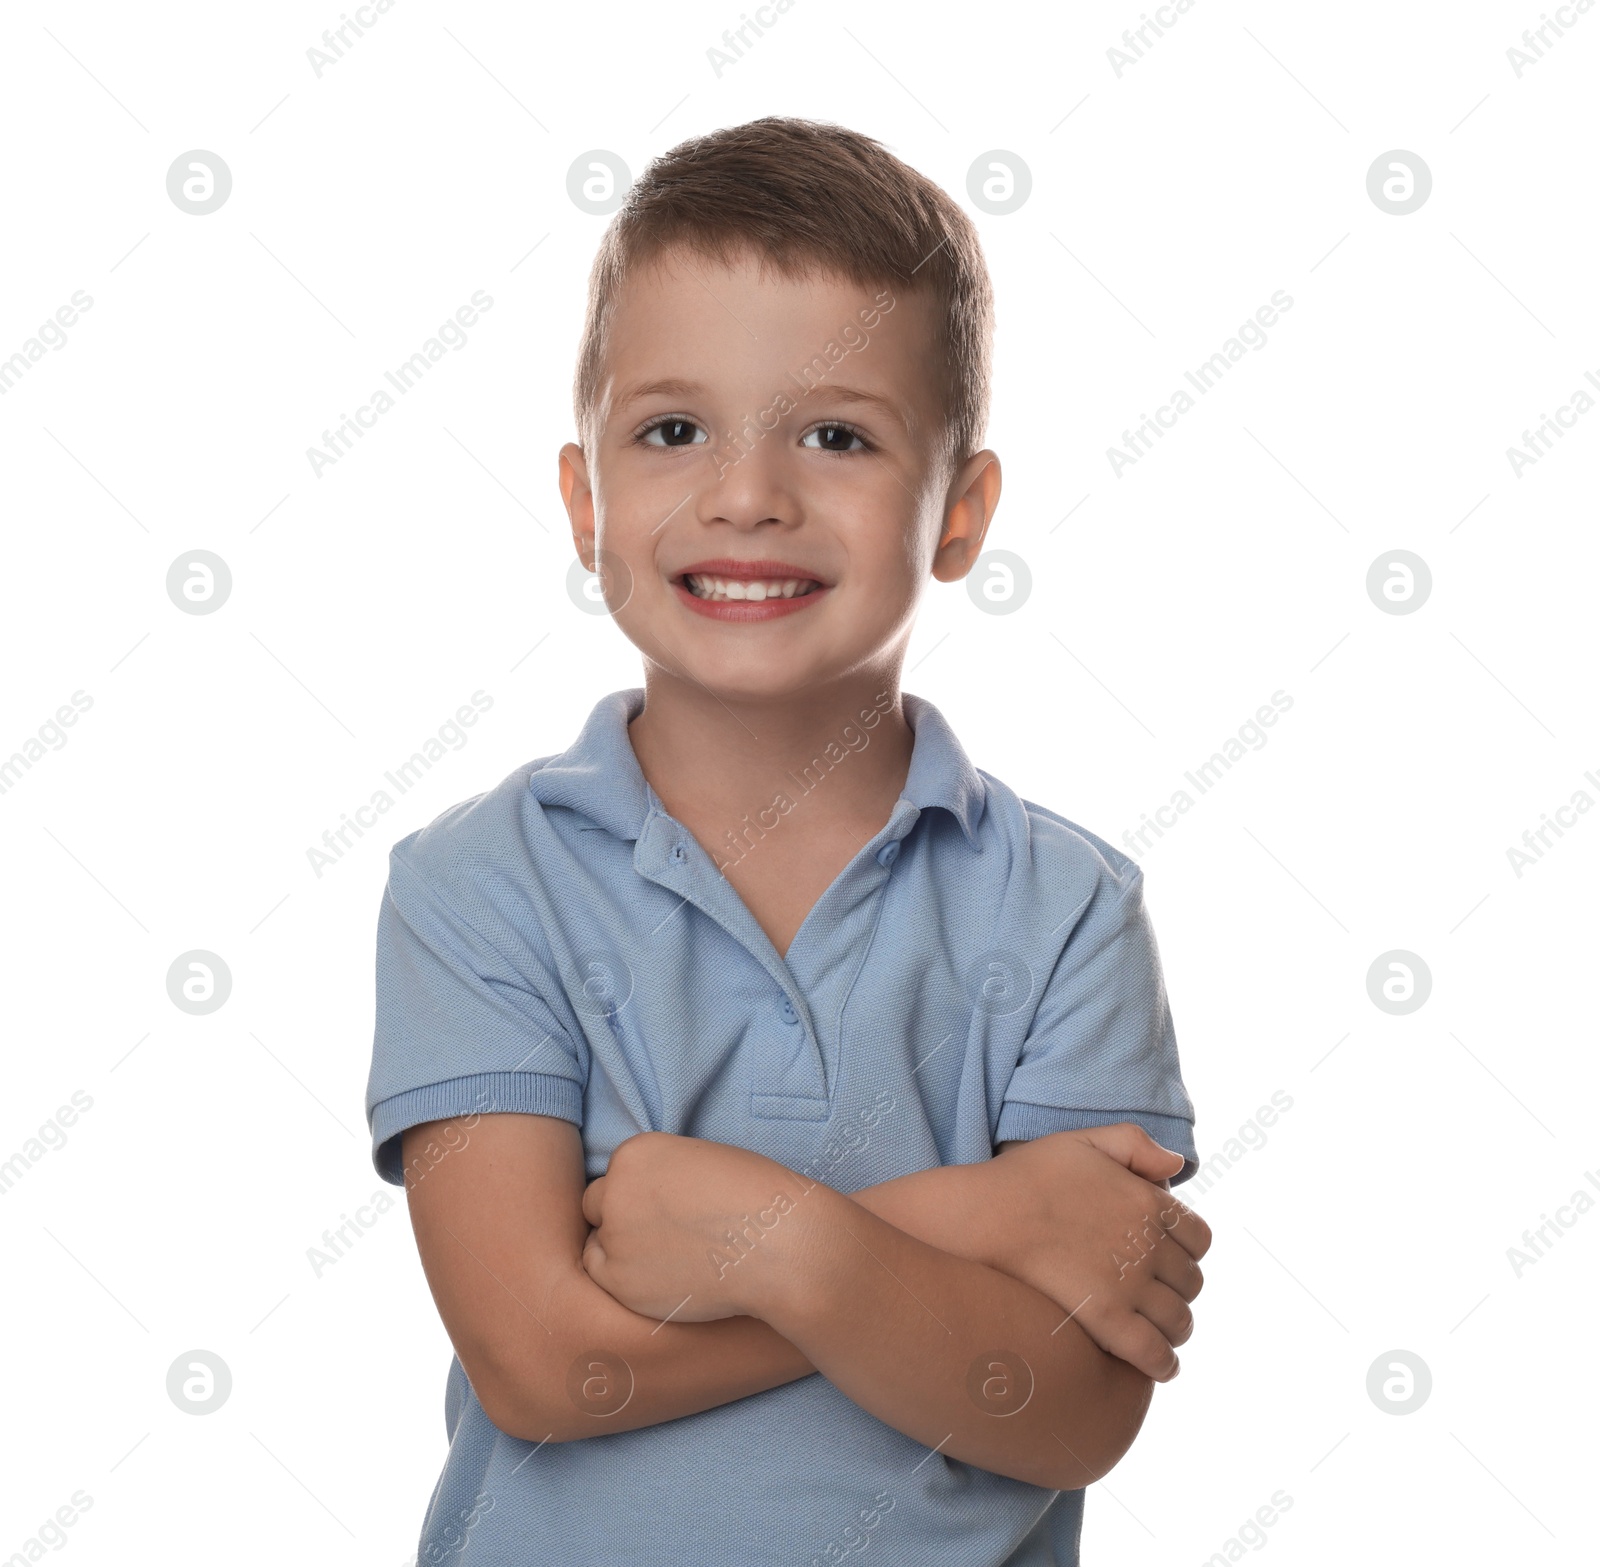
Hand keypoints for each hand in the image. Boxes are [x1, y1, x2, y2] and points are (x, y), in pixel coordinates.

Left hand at [580, 1132, 803, 1322]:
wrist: (776, 1244)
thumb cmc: (754, 1196)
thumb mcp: (700, 1160)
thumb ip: (663, 1174)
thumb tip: (650, 1198)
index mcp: (635, 1153)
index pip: (618, 1174)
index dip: (640, 1192)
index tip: (666, 1207)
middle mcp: (614, 1191)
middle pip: (598, 1204)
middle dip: (623, 1217)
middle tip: (660, 1234)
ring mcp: (614, 1237)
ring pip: (599, 1244)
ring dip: (622, 1251)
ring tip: (667, 1259)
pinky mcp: (620, 1282)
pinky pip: (603, 1277)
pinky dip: (625, 1279)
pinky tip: (660, 1277)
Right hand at [977, 1124, 1211, 1380]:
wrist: (982, 1217)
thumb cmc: (1024, 1178)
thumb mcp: (1082, 1142)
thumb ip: (1135, 1144)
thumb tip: (1177, 1165)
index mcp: (1147, 1201)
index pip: (1199, 1238)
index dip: (1187, 1252)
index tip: (1167, 1260)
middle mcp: (1147, 1243)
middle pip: (1192, 1282)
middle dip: (1180, 1291)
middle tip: (1156, 1298)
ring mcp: (1129, 1284)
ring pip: (1179, 1320)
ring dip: (1174, 1328)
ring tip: (1157, 1332)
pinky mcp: (1106, 1319)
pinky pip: (1154, 1353)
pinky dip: (1163, 1363)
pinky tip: (1156, 1365)